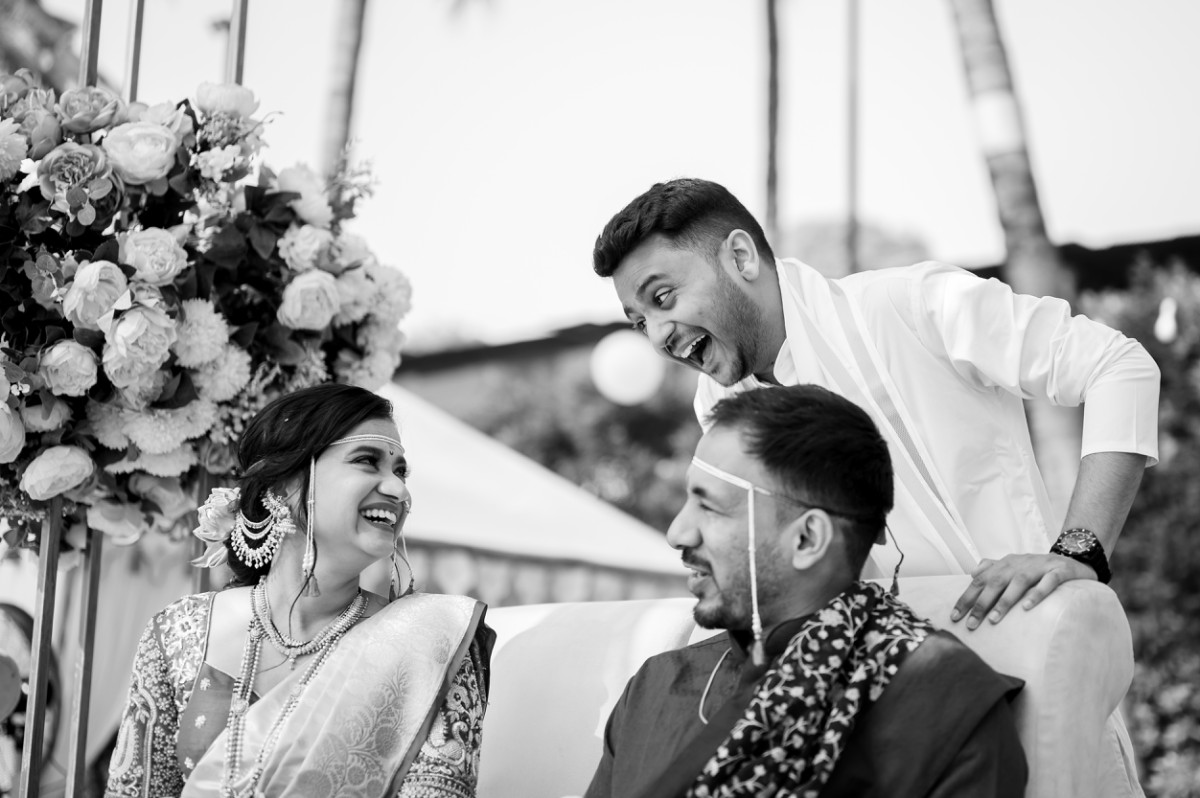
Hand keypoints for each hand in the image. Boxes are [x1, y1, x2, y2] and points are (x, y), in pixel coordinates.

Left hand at [949, 553, 1096, 629]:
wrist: (1075, 557)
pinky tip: (1027, 607)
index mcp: (1006, 564)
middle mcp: (1020, 563)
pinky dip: (1037, 593)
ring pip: (1018, 582)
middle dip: (981, 603)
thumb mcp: (1015, 566)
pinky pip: (1048, 582)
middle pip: (995, 582)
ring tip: (994, 620)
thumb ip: (993, 568)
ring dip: (1005, 601)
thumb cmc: (1040, 568)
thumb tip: (972, 573)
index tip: (955, 617)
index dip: (967, 598)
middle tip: (971, 624)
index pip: (981, 580)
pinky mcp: (1060, 571)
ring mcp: (1040, 566)